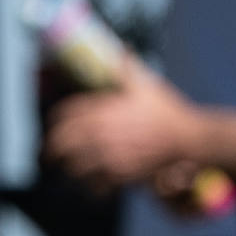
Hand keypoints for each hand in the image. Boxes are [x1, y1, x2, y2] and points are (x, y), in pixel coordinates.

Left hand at [46, 67, 203, 191]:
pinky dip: (91, 188)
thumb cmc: (168, 111)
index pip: (68, 114)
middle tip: (48, 154)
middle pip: (64, 142)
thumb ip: (127, 67)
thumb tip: (122, 47)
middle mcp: (102, 132)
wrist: (187, 138)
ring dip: (69, 168)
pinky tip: (91, 187)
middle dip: (52, 149)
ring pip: (75, 166)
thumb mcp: (145, 84)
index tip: (53, 126)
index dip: (56, 121)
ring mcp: (110, 155)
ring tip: (67, 171)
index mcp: (104, 109)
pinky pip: (96, 185)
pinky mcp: (121, 174)